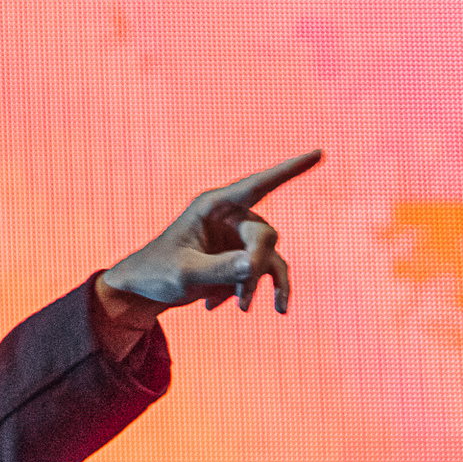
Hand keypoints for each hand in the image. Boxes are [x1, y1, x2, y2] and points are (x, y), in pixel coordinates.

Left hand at [98, 150, 322, 326]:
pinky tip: (237, 308)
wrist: (143, 290)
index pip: (258, 184)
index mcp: (213, 206)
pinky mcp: (240, 258)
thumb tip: (253, 266)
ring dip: (254, 284)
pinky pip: (263, 273)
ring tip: (240, 308)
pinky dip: (252, 291)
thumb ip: (219, 269)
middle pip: (264, 236)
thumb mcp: (185, 274)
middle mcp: (230, 217)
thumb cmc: (157, 273)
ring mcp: (237, 237)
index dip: (290, 169)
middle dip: (254, 268)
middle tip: (242, 301)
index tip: (319, 153)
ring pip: (267, 258)